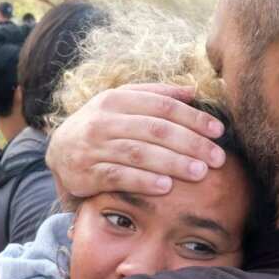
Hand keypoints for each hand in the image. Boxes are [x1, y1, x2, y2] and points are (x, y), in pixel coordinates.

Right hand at [46, 84, 225, 198]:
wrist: (60, 150)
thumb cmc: (101, 125)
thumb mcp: (121, 103)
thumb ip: (155, 95)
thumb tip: (192, 92)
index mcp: (116, 99)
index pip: (162, 106)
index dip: (193, 118)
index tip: (218, 131)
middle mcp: (103, 120)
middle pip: (155, 130)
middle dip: (190, 143)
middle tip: (217, 157)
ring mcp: (94, 147)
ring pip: (139, 153)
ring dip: (173, 163)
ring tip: (200, 172)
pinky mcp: (87, 173)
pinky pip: (119, 176)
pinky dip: (143, 181)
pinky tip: (166, 186)